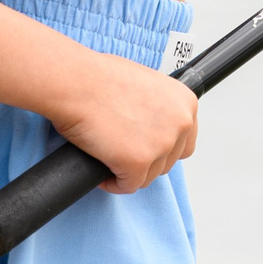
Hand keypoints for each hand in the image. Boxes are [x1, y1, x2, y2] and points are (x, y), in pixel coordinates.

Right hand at [49, 50, 199, 193]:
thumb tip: (153, 125)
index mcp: (186, 103)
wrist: (77, 83)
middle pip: (168, 161)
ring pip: (148, 176)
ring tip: (109, 157)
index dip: (162, 148)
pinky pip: (128, 186)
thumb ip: (159, 107)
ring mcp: (162, 144)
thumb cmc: (101, 77)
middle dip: (144, 160)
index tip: (145, 147)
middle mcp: (181, 123)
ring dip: (129, 172)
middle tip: (121, 150)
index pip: (184, 142)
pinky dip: (113, 183)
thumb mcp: (146, 84)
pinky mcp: (138, 163)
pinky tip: (102, 171)